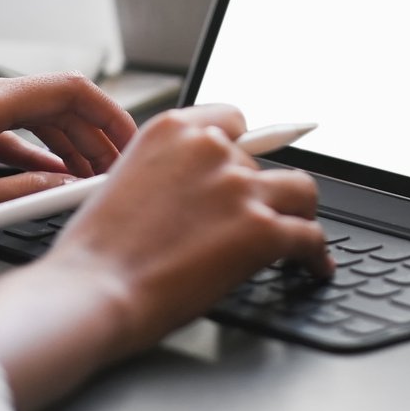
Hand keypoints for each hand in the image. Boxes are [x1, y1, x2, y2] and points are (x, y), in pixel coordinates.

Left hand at [0, 71, 136, 249]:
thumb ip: (22, 195)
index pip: (63, 90)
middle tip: (115, 165)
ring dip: (57, 145)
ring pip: (21, 116)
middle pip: (46, 101)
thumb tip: (69, 189)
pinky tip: (41, 178)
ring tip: (86, 176)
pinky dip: (23, 152)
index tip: (129, 140)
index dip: (107, 114)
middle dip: (87, 133)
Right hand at [0, 104, 331, 410]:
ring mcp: (240, 188)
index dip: (243, 148)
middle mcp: (212, 149)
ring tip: (299, 232)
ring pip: (300, 191)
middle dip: (258, 193)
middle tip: (251, 222)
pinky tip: (315, 266)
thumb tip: (197, 187)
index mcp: (174, 130)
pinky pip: (310, 236)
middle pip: (263, 164)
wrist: (94, 290)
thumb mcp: (121, 180)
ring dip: (298, 213)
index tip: (250, 163)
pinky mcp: (261, 229)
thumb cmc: (96, 250)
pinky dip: (316, 254)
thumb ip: (168, 170)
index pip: (233, 120)